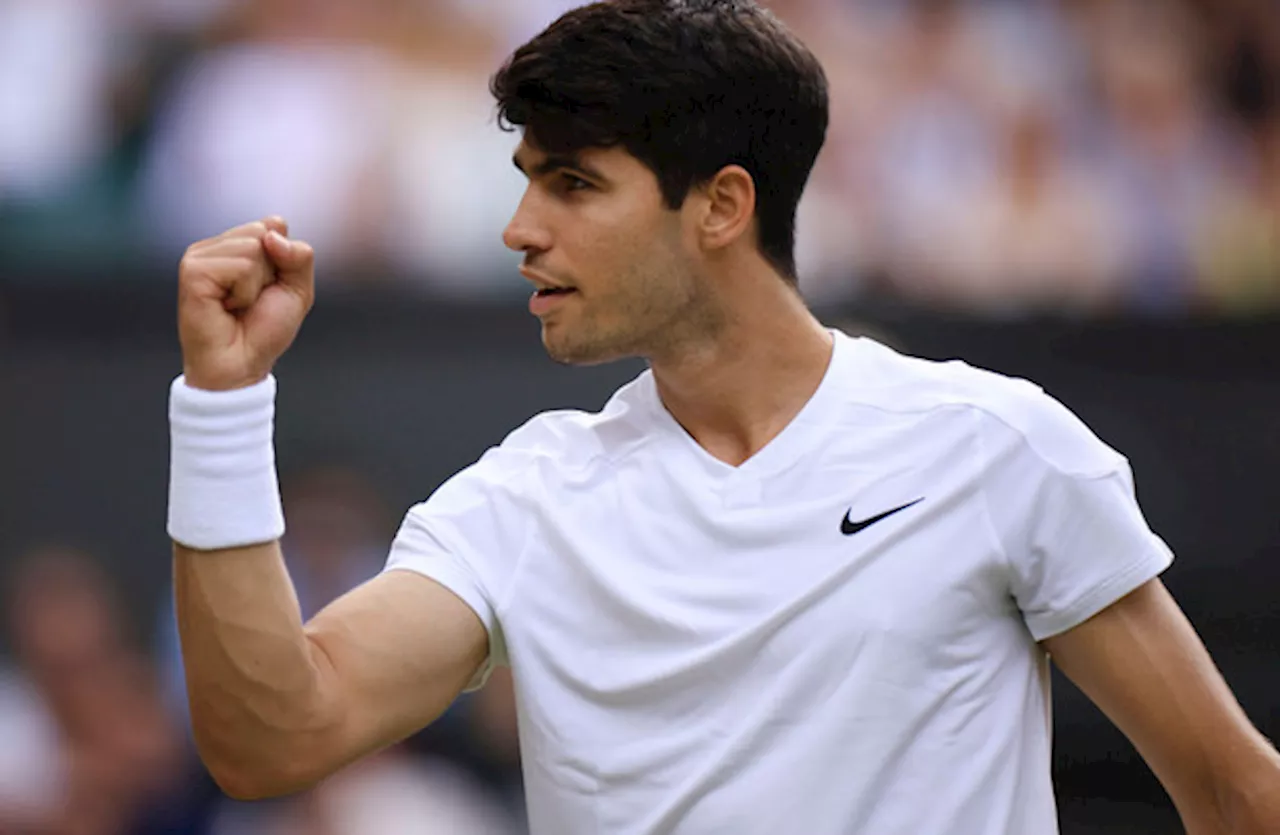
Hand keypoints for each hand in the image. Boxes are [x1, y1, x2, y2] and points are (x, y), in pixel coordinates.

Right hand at [177, 216, 315, 390]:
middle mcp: (215, 246)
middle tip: (252, 300)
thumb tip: (273, 231)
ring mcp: (199, 256)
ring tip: (238, 305)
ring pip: (252, 248)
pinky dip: (244, 293)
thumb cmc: (264, 330)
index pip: (273, 224)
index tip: (269, 288)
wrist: (241, 365)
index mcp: (236, 244)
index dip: (284, 261)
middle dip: (271, 273)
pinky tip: (226, 307)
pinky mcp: (192, 270)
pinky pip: (240, 267)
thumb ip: (299, 255)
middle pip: (262, 232)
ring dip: (256, 286)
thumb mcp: (297, 290)